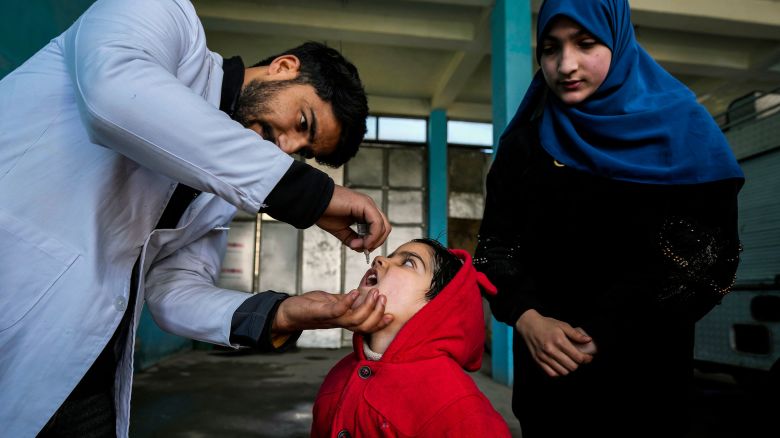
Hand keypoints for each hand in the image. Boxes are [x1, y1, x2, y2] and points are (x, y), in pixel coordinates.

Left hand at [272, 289, 393, 333]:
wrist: (287, 313)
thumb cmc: (310, 307)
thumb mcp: (332, 303)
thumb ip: (346, 301)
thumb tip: (361, 294)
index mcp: (343, 321)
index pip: (366, 327)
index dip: (379, 323)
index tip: (391, 315)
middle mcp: (339, 322)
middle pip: (363, 325)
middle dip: (376, 313)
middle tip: (383, 297)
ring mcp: (330, 318)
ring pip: (354, 319)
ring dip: (366, 307)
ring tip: (374, 293)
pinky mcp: (320, 312)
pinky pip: (337, 310)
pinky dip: (348, 302)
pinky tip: (355, 292)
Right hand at [316, 185, 390, 251]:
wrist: (313, 202)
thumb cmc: (325, 212)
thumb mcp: (341, 231)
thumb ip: (353, 239)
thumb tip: (361, 248)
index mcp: (364, 212)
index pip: (379, 229)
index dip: (373, 242)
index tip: (360, 249)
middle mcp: (369, 207)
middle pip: (385, 228)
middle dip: (376, 242)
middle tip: (362, 249)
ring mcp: (368, 204)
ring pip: (384, 226)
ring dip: (373, 241)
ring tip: (358, 245)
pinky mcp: (365, 204)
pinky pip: (377, 223)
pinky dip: (372, 236)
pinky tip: (362, 242)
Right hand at [515, 309, 594, 376]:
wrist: (529, 325)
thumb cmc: (546, 325)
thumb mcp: (562, 325)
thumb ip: (576, 334)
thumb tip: (588, 340)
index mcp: (559, 340)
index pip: (578, 357)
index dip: (586, 359)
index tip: (588, 357)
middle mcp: (551, 350)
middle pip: (571, 366)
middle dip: (578, 364)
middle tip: (578, 359)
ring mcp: (544, 357)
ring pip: (563, 372)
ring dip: (569, 369)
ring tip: (570, 362)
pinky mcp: (538, 361)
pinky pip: (552, 374)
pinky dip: (558, 372)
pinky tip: (560, 366)